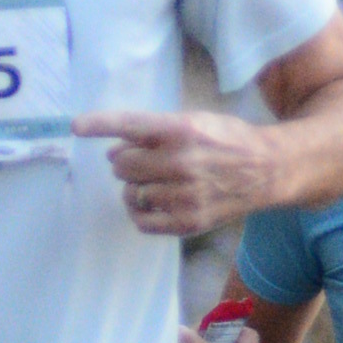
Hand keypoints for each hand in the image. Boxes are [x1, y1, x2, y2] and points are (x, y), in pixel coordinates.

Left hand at [74, 104, 279, 239]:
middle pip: (122, 165)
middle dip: (125, 163)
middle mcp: (181, 162)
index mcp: (182, 130)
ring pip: (131, 194)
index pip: (130, 125)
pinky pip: (142, 221)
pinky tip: (151, 202)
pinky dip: (139, 212)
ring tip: (155, 182)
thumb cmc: (226, 141)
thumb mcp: (195, 121)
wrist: (267, 169)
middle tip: (143, 161)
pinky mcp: (188, 221)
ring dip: (135, 188)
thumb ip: (154, 133)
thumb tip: (113, 152)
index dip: (100, 124)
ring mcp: (185, 195)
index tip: (76, 126)